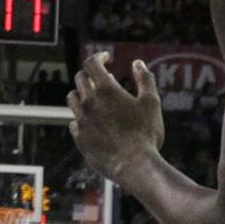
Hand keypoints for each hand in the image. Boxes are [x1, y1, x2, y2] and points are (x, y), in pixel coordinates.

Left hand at [67, 52, 164, 182]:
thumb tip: (138, 63)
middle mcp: (89, 102)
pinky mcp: (80, 138)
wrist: (135, 166)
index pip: (91, 63)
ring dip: (82, 94)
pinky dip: (81, 118)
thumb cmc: (146, 133)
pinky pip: (74, 122)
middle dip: (90, 75)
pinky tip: (91, 122)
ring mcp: (82, 120)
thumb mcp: (151, 103)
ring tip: (94, 99)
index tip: (106, 58)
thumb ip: (145, 79)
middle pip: (80, 79)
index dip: (98, 57)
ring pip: (73, 99)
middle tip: (102, 79)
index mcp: (105, 90)